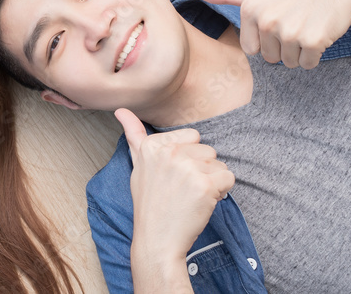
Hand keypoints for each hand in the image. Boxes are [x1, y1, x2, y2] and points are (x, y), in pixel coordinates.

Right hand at [119, 109, 233, 260]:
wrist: (157, 240)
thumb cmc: (150, 203)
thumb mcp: (138, 166)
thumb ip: (134, 136)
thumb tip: (121, 110)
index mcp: (153, 145)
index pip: (192, 137)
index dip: (188, 158)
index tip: (173, 176)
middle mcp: (168, 152)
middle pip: (208, 150)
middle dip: (202, 169)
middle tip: (183, 189)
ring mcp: (187, 168)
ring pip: (219, 164)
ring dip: (212, 181)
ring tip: (191, 197)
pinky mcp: (204, 185)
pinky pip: (228, 178)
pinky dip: (222, 192)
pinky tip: (203, 202)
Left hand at [193, 0, 350, 68]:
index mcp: (250, 9)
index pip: (251, 49)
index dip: (266, 40)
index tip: (279, 21)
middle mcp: (266, 19)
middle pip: (270, 58)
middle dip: (284, 46)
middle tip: (296, 22)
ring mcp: (289, 30)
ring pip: (288, 63)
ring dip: (300, 51)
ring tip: (308, 25)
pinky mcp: (312, 41)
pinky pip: (308, 64)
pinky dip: (315, 55)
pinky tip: (320, 31)